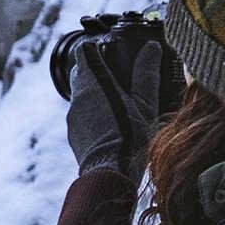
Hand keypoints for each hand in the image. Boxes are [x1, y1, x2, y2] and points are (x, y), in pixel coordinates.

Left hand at [66, 34, 167, 178]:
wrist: (110, 176)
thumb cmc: (130, 138)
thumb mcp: (145, 104)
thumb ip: (146, 74)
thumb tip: (152, 48)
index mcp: (93, 81)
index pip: (85, 49)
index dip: (98, 50)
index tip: (113, 56)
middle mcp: (77, 95)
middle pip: (82, 73)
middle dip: (98, 74)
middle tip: (120, 83)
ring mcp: (72, 116)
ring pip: (82, 97)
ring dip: (96, 98)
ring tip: (119, 110)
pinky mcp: (73, 135)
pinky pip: (81, 118)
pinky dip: (93, 118)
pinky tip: (111, 130)